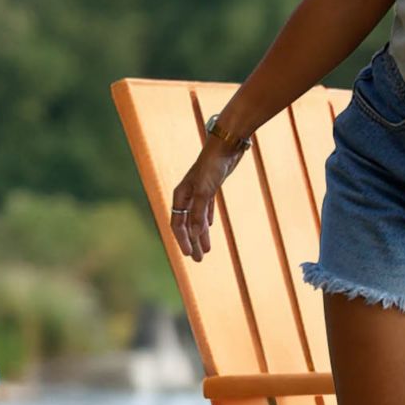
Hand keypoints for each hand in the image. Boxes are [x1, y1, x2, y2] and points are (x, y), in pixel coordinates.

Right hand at [169, 139, 246, 261]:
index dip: (183, 240)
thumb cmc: (213, 166)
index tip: (190, 255)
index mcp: (180, 195)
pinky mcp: (211, 187)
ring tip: (206, 250)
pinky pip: (205, 208)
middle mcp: (187, 194)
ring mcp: (199, 191)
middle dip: (192, 242)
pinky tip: (209, 227)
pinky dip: (206, 220)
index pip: (178, 223)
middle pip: (186, 224)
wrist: (226, 145)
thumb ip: (199, 213)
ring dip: (201, 234)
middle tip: (198, 260)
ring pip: (197, 218)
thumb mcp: (206, 191)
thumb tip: (194, 235)